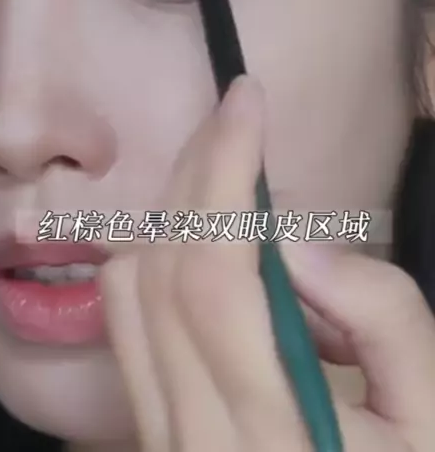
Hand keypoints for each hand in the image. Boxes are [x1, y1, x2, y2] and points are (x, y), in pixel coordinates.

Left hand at [102, 76, 434, 451]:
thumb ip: (386, 318)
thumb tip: (297, 238)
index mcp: (270, 431)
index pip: (213, 270)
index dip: (223, 170)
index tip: (249, 98)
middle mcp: (190, 435)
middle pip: (158, 269)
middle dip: (195, 173)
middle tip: (239, 121)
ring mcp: (160, 443)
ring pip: (129, 295)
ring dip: (174, 213)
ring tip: (230, 176)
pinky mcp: (153, 441)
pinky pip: (130, 329)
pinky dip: (163, 260)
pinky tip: (215, 246)